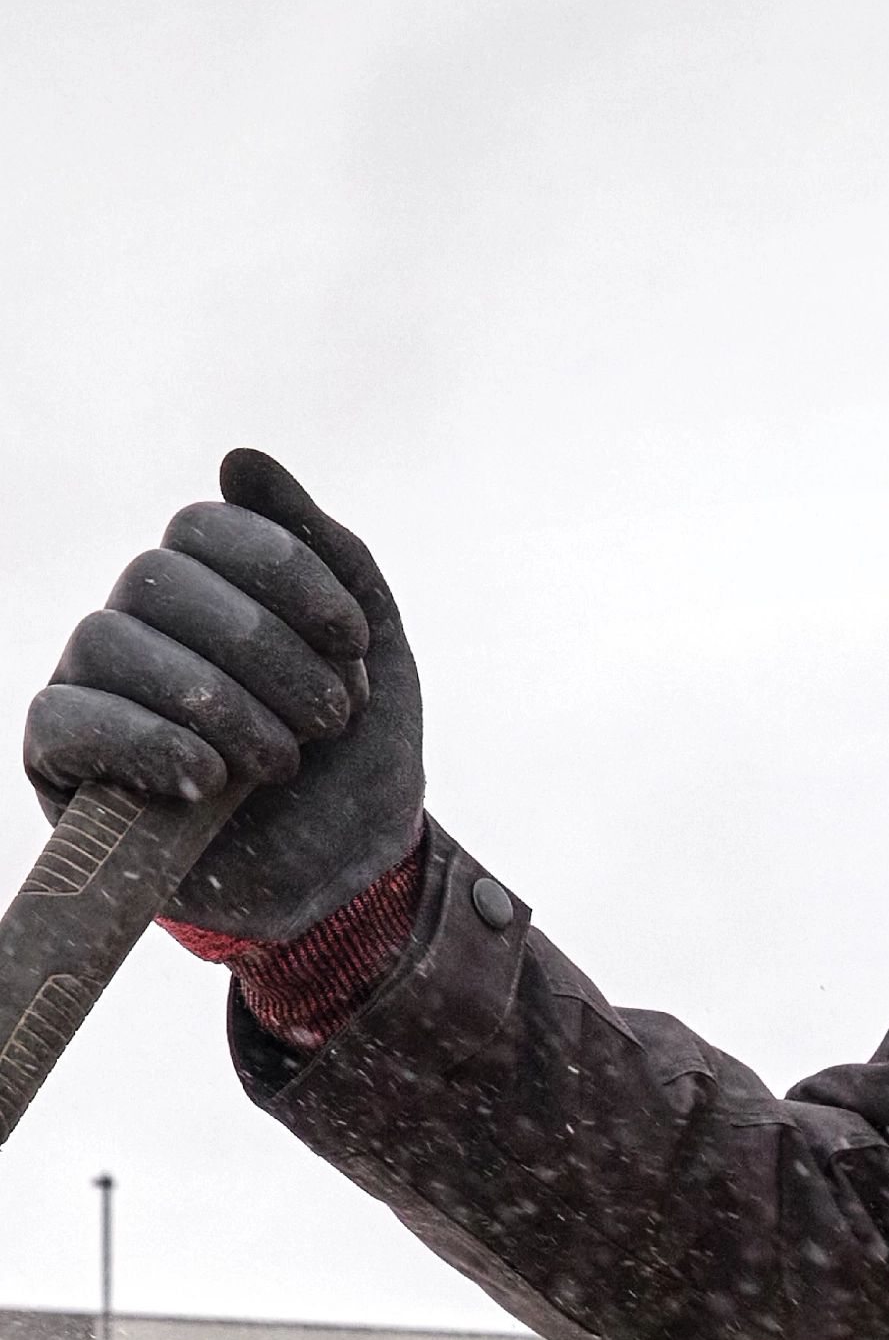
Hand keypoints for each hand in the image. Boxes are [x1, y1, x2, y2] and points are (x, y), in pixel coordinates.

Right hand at [23, 450, 423, 944]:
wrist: (347, 881)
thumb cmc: (354, 766)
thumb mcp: (375, 656)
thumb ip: (330, 554)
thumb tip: (240, 458)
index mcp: (204, 591)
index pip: (204, 526)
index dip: (285, 574)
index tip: (354, 647)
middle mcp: (138, 624)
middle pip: (159, 577)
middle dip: (266, 648)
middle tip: (329, 719)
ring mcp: (93, 686)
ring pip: (113, 639)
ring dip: (220, 701)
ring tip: (282, 761)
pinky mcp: (63, 759)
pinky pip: (69, 720)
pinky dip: (150, 741)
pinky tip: (211, 778)